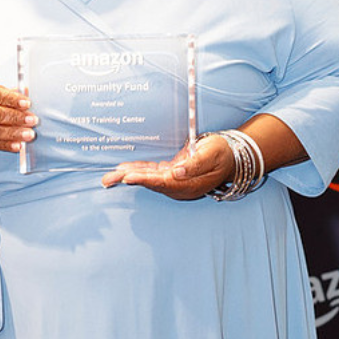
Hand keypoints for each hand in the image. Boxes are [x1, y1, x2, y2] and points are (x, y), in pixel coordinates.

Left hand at [101, 133, 233, 199]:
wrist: (231, 157)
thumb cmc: (222, 152)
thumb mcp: (212, 153)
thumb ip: (195, 163)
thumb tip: (177, 172)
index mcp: (189, 184)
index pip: (163, 182)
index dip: (144, 180)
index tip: (129, 177)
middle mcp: (179, 186)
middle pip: (150, 183)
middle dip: (128, 180)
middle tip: (107, 180)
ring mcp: (174, 181)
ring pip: (148, 178)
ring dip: (128, 176)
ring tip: (108, 177)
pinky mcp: (172, 173)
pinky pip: (151, 173)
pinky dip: (137, 170)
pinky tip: (123, 169)